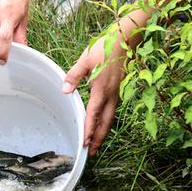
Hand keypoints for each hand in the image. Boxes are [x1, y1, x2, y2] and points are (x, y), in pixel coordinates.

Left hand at [62, 36, 125, 155]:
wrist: (126, 38)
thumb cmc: (105, 47)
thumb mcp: (85, 60)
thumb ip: (74, 76)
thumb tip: (65, 91)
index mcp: (101, 89)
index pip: (94, 115)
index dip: (89, 130)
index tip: (85, 143)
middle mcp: (111, 95)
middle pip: (106, 123)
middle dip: (99, 139)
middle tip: (92, 152)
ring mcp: (116, 93)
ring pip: (110, 118)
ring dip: (103, 132)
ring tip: (96, 144)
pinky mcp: (118, 89)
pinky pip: (112, 111)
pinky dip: (107, 122)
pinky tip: (102, 124)